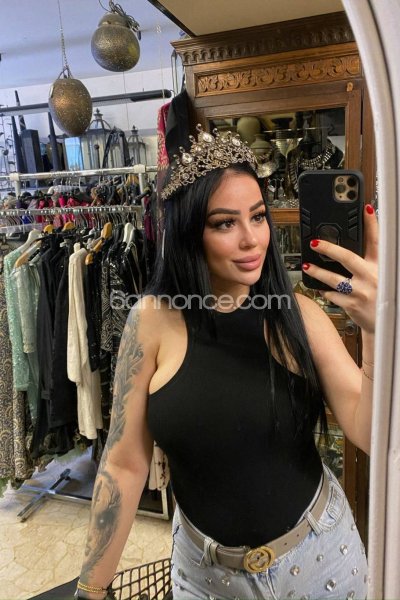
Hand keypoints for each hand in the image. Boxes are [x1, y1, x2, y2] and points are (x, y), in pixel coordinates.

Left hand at [302, 204, 377, 333]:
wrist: (384, 324)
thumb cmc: (382, 297)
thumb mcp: (383, 275)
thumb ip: (371, 262)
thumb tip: (356, 247)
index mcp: (380, 266)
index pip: (377, 241)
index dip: (372, 224)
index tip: (366, 209)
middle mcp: (370, 277)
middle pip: (347, 257)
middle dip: (329, 248)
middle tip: (315, 243)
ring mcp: (360, 292)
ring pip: (333, 279)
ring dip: (318, 272)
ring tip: (307, 267)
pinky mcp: (351, 305)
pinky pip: (332, 295)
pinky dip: (324, 291)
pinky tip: (319, 287)